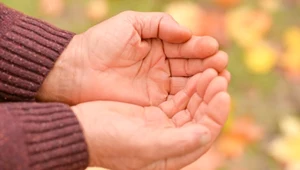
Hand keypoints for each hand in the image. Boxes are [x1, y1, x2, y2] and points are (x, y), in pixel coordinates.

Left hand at [37, 11, 227, 104]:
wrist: (77, 70)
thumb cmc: (101, 43)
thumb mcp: (130, 23)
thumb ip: (160, 23)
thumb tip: (186, 32)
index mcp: (157, 46)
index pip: (184, 46)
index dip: (198, 47)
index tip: (213, 48)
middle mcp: (160, 66)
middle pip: (189, 65)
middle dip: (206, 63)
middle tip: (222, 63)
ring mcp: (157, 85)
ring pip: (186, 82)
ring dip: (204, 80)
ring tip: (220, 76)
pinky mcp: (152, 102)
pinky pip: (175, 98)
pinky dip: (191, 96)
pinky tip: (204, 91)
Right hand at [72, 69, 229, 169]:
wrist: (81, 129)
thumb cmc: (106, 140)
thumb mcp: (140, 144)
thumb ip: (174, 143)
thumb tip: (205, 135)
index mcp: (171, 155)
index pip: (203, 135)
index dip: (216, 115)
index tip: (223, 93)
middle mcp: (171, 141)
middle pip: (200, 118)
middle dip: (211, 97)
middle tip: (219, 75)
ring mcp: (163, 125)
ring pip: (192, 106)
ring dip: (202, 90)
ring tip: (211, 71)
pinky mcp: (155, 112)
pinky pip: (179, 99)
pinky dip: (189, 87)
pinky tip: (195, 74)